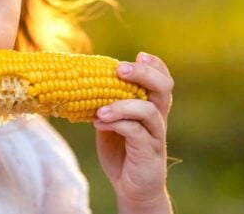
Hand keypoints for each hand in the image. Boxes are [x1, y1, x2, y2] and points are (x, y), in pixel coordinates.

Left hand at [94, 52, 173, 213]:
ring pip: (150, 111)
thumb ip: (105, 103)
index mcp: (150, 106)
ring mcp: (155, 135)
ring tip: (100, 110)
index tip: (139, 55)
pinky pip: (137, 132)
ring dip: (122, 105)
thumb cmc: (121, 152)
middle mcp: (157, 118)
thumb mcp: (110, 123)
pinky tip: (98, 123)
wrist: (131, 187)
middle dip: (144, 74)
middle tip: (120, 69)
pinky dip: (118, 124)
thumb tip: (79, 81)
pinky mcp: (149, 152)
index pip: (162, 80)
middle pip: (163, 88)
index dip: (154, 65)